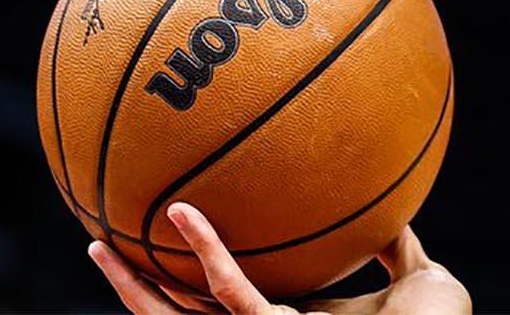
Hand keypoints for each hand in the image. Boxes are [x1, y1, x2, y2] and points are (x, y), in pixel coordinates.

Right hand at [88, 203, 469, 314]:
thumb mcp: (410, 274)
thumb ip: (395, 245)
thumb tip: (391, 207)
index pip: (223, 300)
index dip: (190, 280)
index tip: (168, 248)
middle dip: (134, 291)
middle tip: (100, 251)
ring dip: (134, 284)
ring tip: (99, 245)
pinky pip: (228, 290)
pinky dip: (204, 251)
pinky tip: (183, 214)